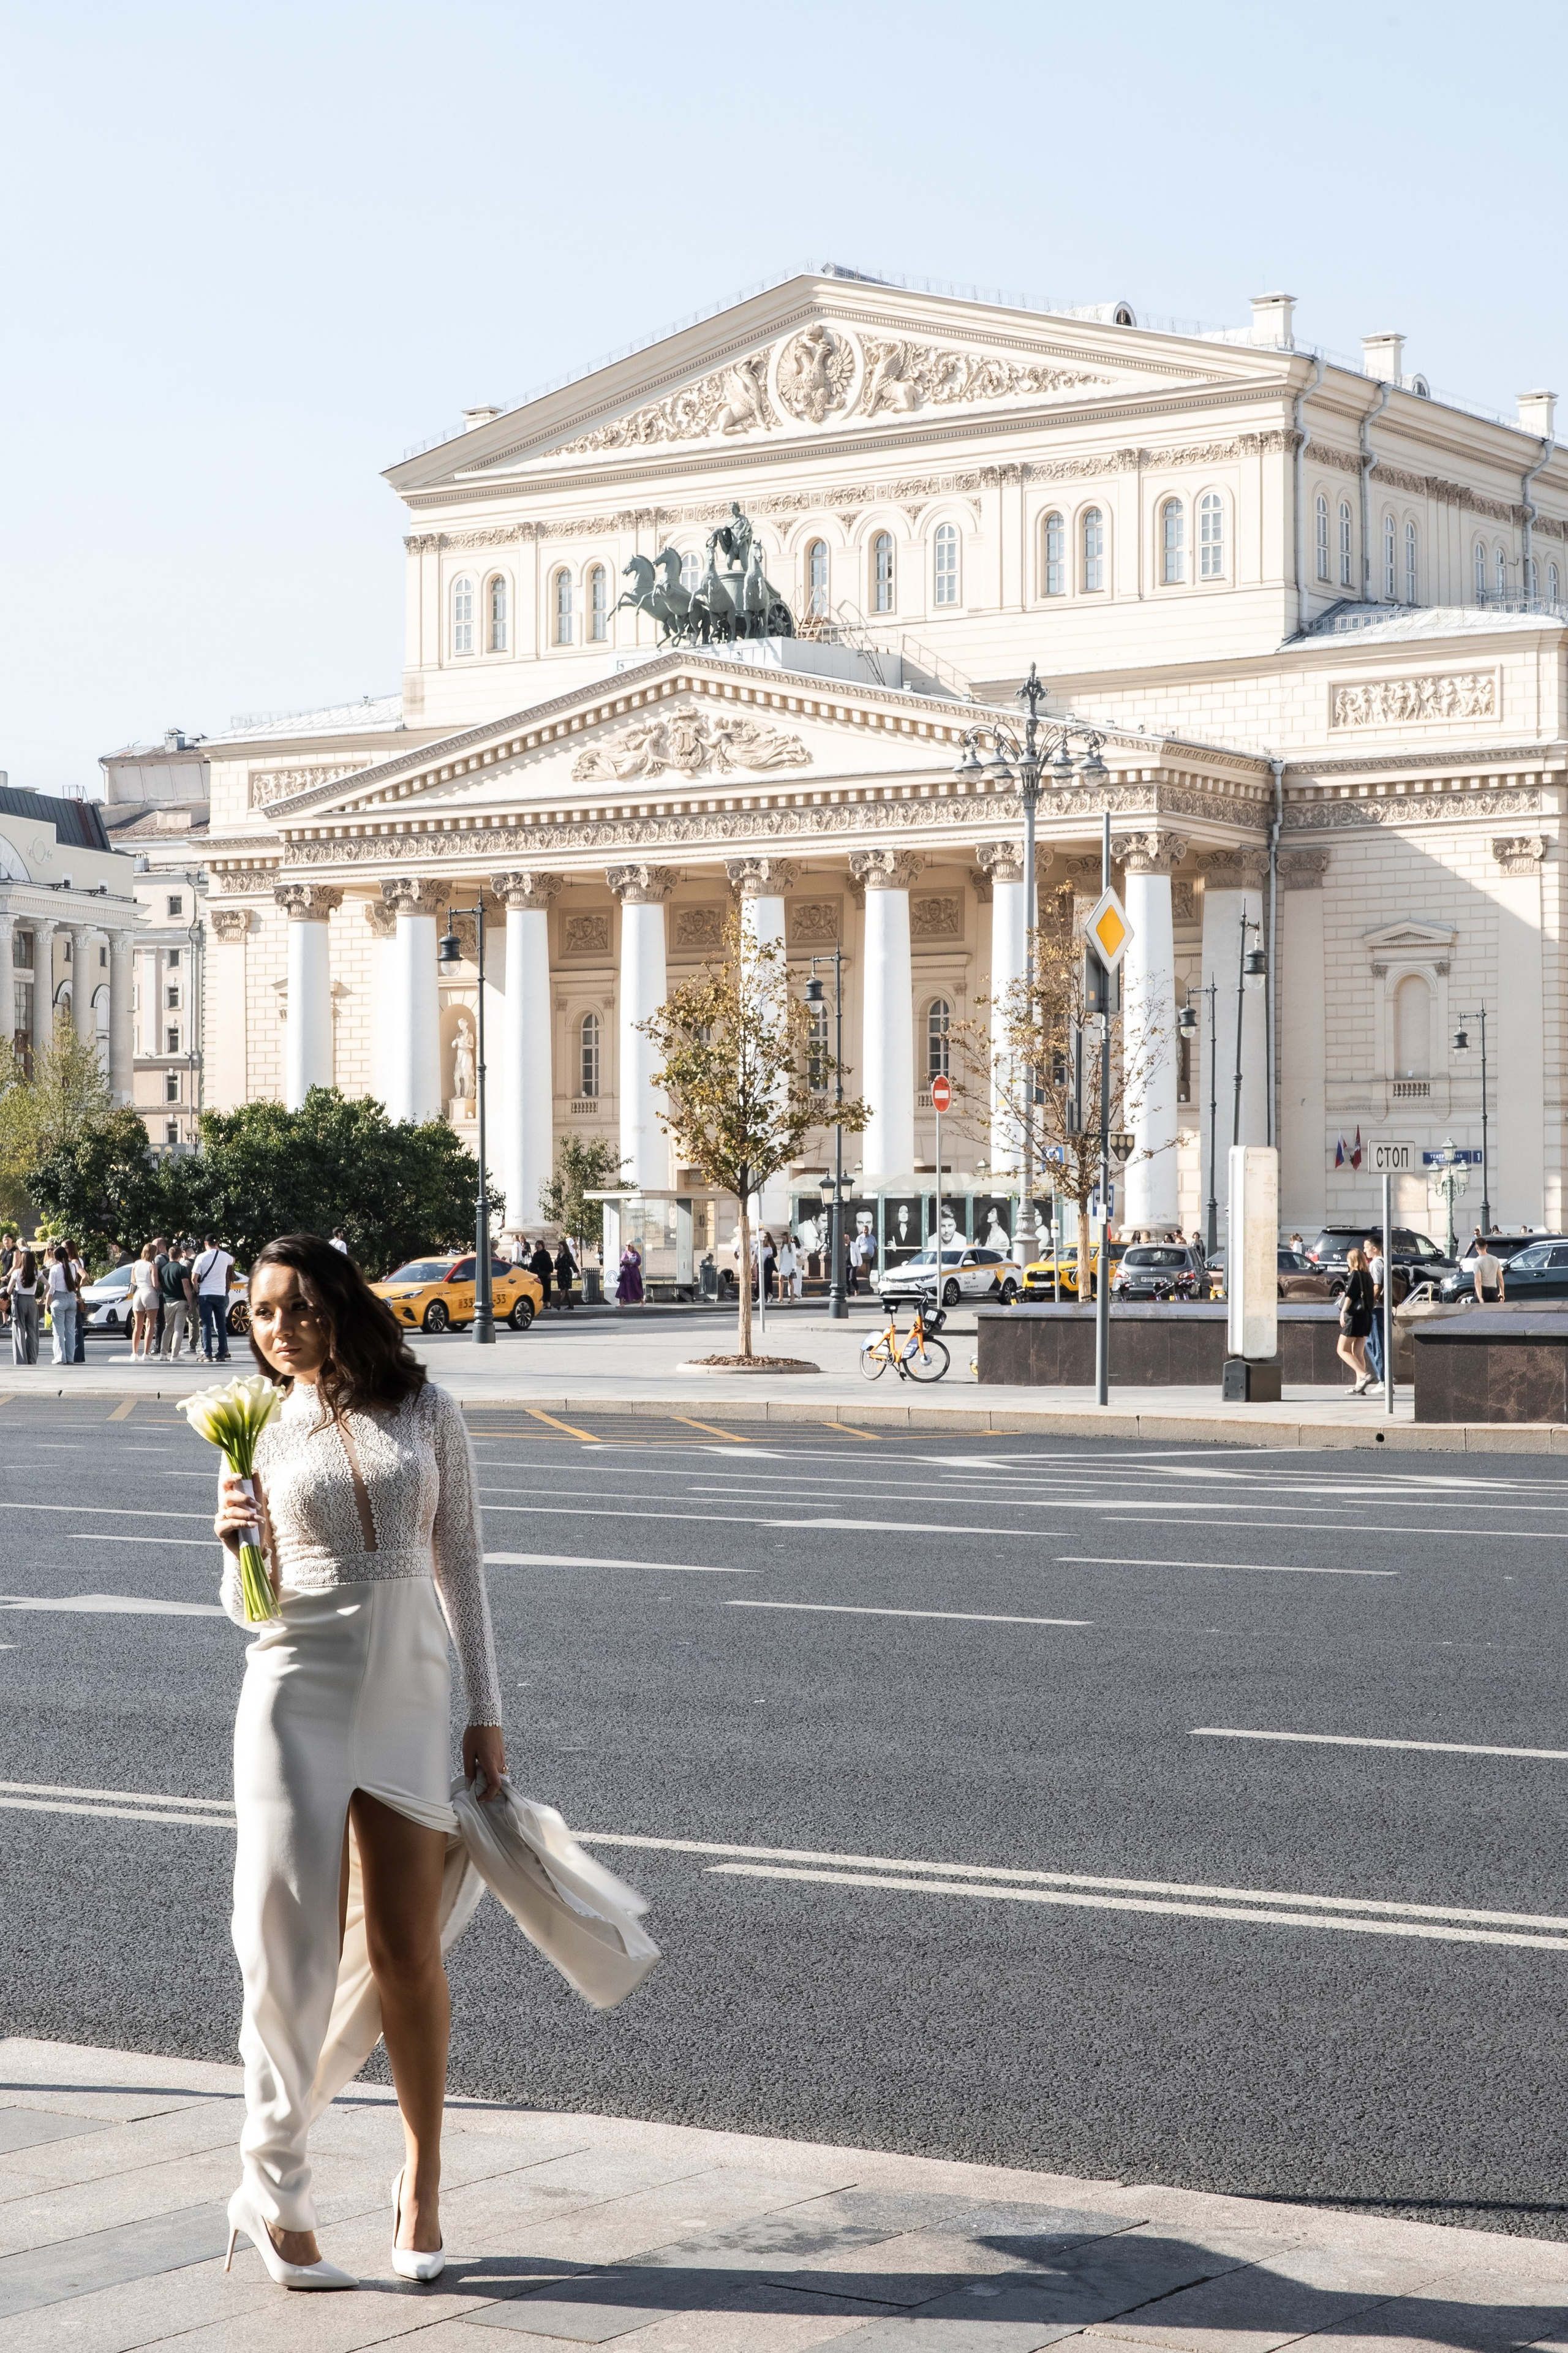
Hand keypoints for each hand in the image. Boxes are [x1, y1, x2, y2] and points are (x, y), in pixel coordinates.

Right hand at [214, 1470, 277, 1597]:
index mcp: (231, 1500)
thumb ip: (256, 1491)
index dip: (231, 1478)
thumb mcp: (258, 1508)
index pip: (226, 1485)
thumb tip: (254, 1472)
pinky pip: (229, 1522)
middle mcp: (223, 1507)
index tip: (241, 1475)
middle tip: (258, 1505)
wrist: (254, 1548)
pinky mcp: (220, 1530)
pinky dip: (242, 1522)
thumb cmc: (255, 1527)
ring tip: (259, 1519)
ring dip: (247, 1514)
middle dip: (244, 1498)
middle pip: (228, 1495)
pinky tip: (252, 1525)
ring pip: (231, 1510)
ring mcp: (220, 1518)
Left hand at [463, 1723, 506, 1800]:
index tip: (480, 1798)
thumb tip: (469, 1784)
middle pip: (498, 1782)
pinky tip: (481, 1764)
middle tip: (476, 1787)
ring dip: (490, 1779)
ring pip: (499, 1774)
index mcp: (490, 1763)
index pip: (496, 1785)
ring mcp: (502, 1757)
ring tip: (477, 1774)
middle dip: (488, 1788)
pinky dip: (492, 1771)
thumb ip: (469, 1770)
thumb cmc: (475, 1733)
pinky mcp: (502, 1752)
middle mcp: (499, 1762)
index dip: (489, 1795)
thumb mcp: (468, 1752)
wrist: (487, 1716)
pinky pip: (499, 1767)